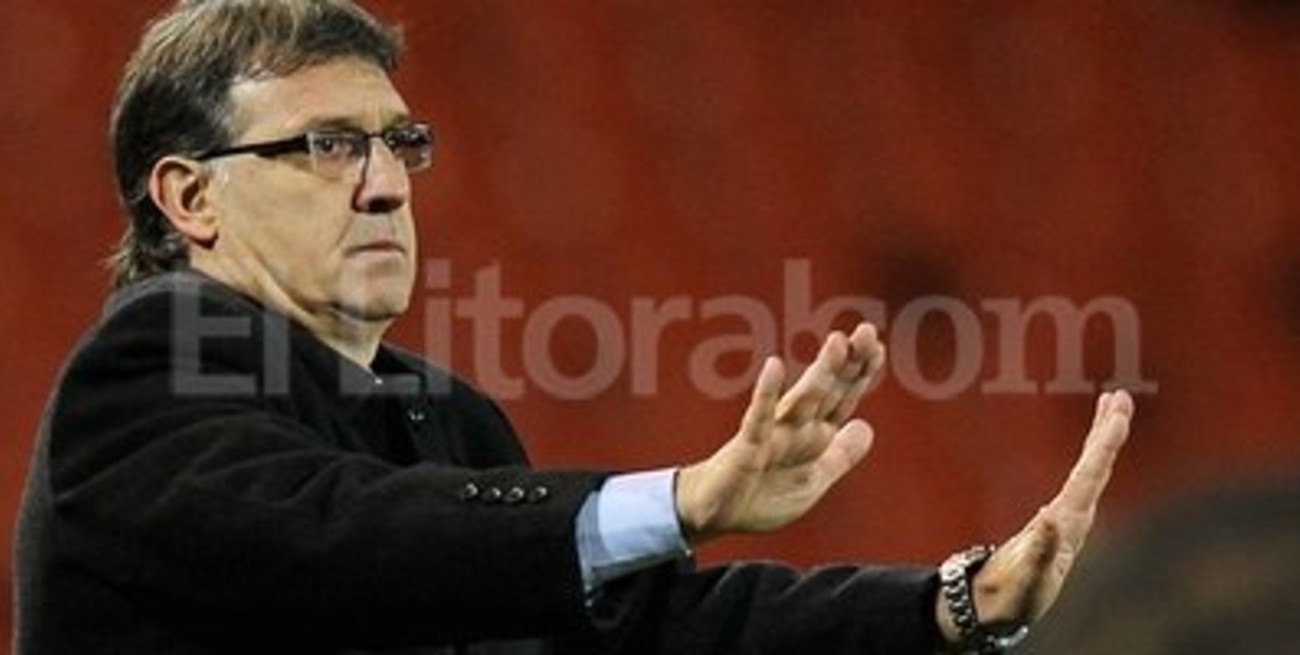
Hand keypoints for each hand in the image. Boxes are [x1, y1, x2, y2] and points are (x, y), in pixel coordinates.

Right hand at [675, 323, 885, 544]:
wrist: (716, 513)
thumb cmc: (760, 495)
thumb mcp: (812, 481)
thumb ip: (839, 456)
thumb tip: (866, 426)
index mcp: (814, 436)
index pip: (843, 399)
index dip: (861, 374)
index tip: (878, 346)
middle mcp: (796, 427)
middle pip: (828, 390)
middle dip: (848, 363)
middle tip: (867, 330)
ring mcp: (772, 433)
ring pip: (803, 399)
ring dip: (821, 372)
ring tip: (838, 342)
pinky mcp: (746, 445)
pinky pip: (758, 417)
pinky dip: (767, 393)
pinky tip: (774, 366)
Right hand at [936, 390, 1135, 643]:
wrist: (1004, 611)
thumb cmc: (1014, 595)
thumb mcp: (1026, 575)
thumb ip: (1040, 550)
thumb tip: (1050, 516)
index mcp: (1069, 524)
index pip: (1091, 473)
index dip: (1104, 441)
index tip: (1116, 411)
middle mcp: (1075, 517)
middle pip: (1097, 466)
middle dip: (1109, 431)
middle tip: (1121, 396)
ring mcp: (1069, 517)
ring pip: (1092, 470)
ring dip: (1101, 438)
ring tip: (1110, 407)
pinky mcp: (1058, 519)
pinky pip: (1079, 478)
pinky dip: (1087, 457)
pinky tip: (1092, 448)